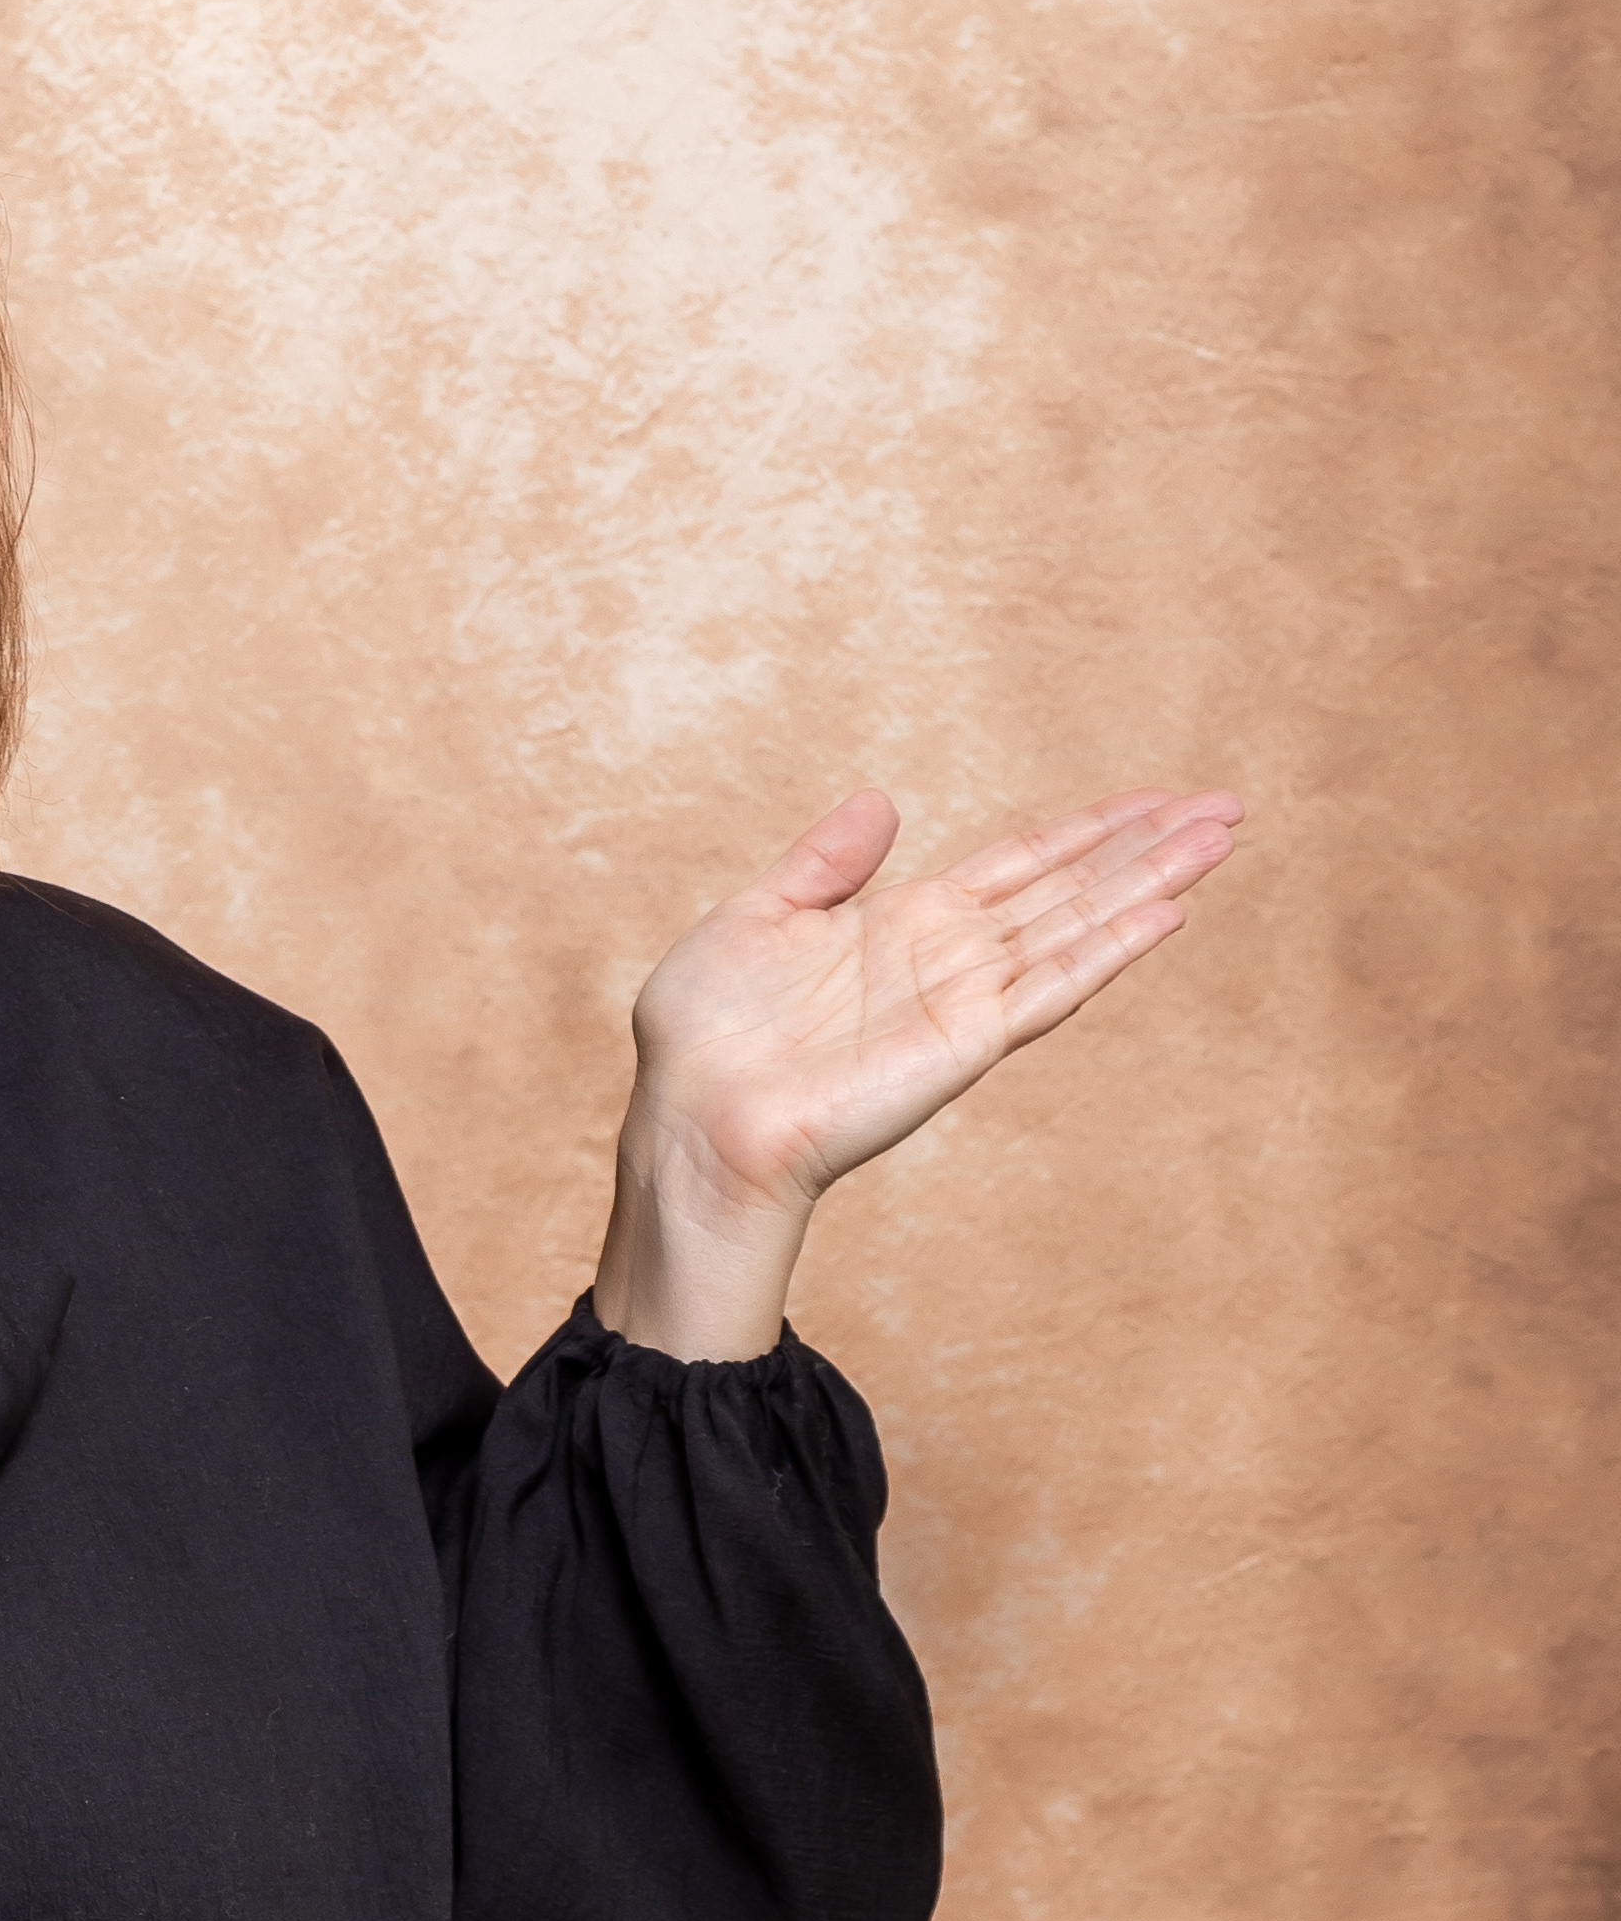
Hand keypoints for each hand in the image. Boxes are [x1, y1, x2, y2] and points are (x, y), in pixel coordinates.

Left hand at [594, 779, 1244, 1360]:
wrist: (691, 1123)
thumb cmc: (706, 1040)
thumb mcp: (755, 917)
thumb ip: (823, 863)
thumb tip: (881, 800)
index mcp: (904, 923)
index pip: (1022, 864)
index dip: (1089, 829)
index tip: (1157, 797)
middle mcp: (950, 959)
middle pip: (1072, 887)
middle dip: (1147, 845)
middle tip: (1228, 806)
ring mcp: (965, 1001)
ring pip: (1079, 926)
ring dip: (1151, 880)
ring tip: (1221, 837)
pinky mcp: (965, 1043)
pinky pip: (1051, 986)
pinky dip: (1109, 947)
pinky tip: (1167, 910)